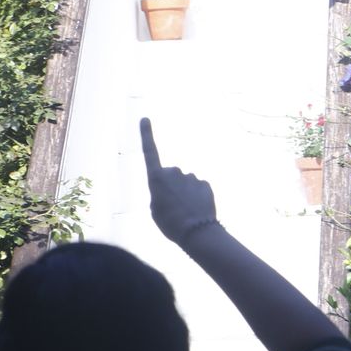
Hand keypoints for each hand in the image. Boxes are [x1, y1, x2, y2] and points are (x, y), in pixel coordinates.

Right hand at [139, 118, 217, 245]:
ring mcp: (191, 176)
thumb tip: (171, 187)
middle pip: (171, 175)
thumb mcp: (155, 210)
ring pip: (186, 183)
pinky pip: (198, 188)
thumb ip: (160, 193)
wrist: (196, 232)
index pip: (149, 151)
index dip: (146, 134)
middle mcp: (173, 172)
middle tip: (173, 207)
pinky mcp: (205, 183)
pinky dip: (197, 197)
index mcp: (156, 178)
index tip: (145, 118)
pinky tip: (197, 210)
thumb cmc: (170, 224)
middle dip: (172, 187)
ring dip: (185, 194)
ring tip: (186, 212)